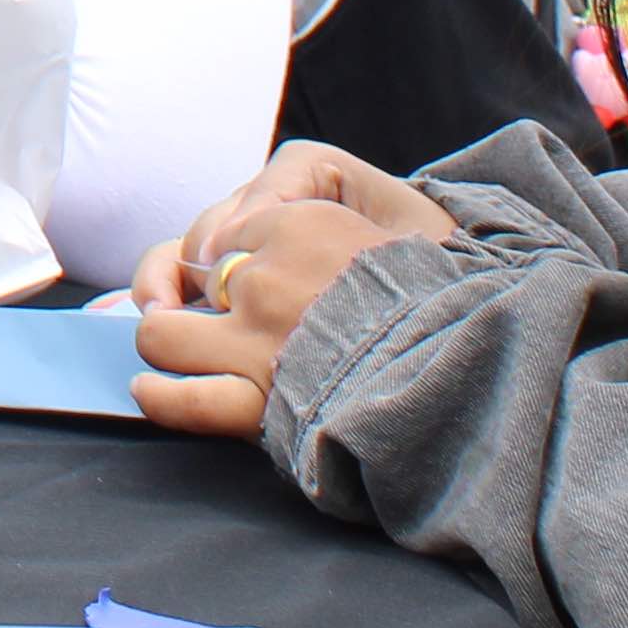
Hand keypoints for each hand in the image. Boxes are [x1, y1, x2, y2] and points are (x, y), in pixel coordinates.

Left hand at [122, 147, 454, 440]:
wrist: (477, 366)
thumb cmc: (441, 300)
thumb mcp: (391, 228)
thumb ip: (318, 226)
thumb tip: (244, 246)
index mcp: (303, 227)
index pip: (232, 231)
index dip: (240, 256)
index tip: (265, 276)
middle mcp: (267, 279)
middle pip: (191, 276)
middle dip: (198, 292)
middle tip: (220, 314)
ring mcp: (256, 343)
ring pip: (164, 334)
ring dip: (168, 338)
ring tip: (177, 345)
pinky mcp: (261, 402)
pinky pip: (185, 400)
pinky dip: (161, 396)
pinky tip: (150, 388)